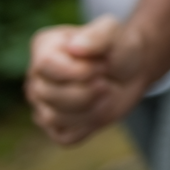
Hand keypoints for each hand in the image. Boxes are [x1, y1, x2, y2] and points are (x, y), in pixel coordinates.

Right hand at [25, 15, 146, 145]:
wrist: (132, 70)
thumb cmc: (118, 47)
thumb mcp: (114, 32)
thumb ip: (97, 35)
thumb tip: (75, 48)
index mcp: (43, 47)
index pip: (46, 65)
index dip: (79, 70)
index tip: (103, 66)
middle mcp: (36, 76)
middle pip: (49, 94)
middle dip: (88, 91)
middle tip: (107, 81)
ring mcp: (43, 103)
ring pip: (54, 118)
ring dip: (90, 109)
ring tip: (106, 92)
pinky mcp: (57, 126)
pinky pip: (65, 137)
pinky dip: (88, 126)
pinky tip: (99, 109)